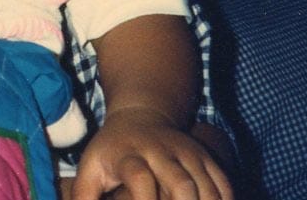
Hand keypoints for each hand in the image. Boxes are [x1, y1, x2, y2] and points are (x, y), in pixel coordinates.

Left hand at [71, 107, 231, 199]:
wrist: (140, 115)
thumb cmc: (111, 151)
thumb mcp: (90, 167)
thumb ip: (83, 195)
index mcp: (129, 155)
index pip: (139, 179)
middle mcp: (161, 151)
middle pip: (182, 184)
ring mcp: (187, 153)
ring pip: (207, 186)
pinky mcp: (204, 157)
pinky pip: (222, 183)